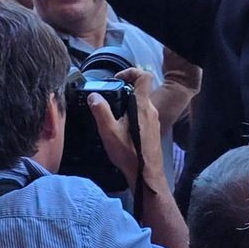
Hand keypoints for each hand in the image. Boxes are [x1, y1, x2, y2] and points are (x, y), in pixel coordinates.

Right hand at [88, 67, 165, 191]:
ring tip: (113, 117)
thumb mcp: (109, 132)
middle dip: (124, 92)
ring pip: (141, 105)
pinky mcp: (154, 130)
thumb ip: (101, 111)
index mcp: (142, 105)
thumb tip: (94, 96)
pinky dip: (133, 116)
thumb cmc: (129, 153)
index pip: (144, 76)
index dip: (131, 72)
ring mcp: (155, 120)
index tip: (117, 78)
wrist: (146, 175)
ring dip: (128, 106)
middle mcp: (151, 109)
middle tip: (109, 100)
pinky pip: (143, 116)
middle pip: (140, 91)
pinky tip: (122, 130)